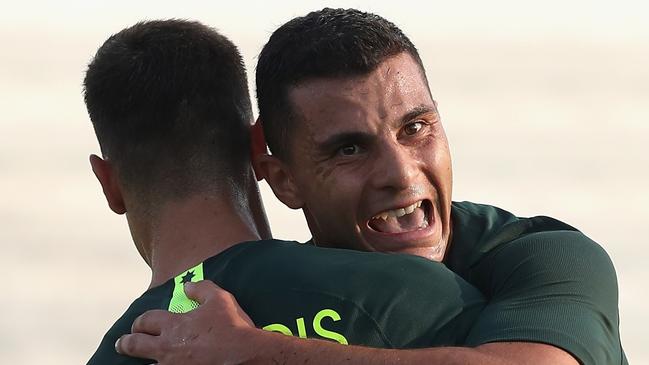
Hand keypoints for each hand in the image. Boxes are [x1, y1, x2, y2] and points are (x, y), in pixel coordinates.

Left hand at [116, 280, 259, 364]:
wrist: (244, 356)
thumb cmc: (232, 328)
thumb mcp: (219, 299)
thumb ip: (201, 289)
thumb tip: (187, 286)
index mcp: (174, 325)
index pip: (146, 320)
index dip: (141, 321)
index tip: (139, 324)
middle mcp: (166, 347)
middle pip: (134, 345)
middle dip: (126, 343)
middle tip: (122, 343)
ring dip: (142, 362)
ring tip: (140, 361)